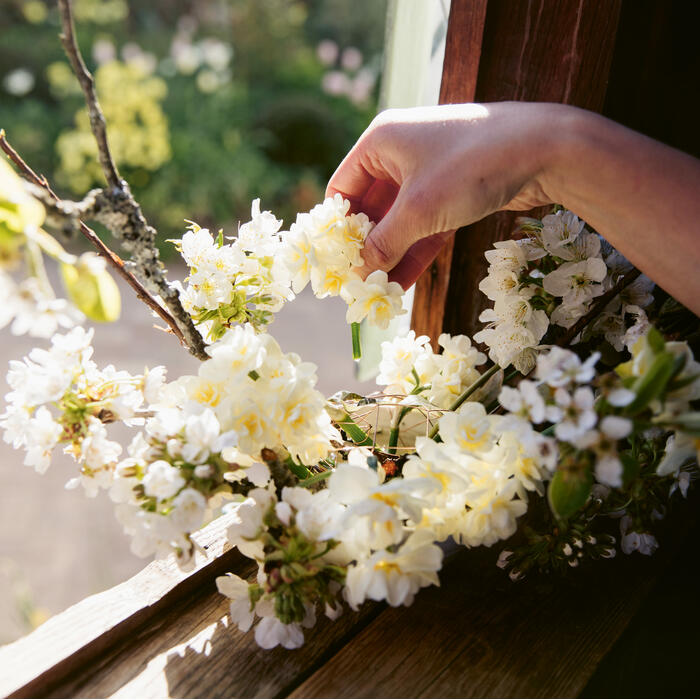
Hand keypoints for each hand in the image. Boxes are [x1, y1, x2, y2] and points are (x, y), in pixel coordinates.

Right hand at [326, 102, 565, 287]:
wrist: (546, 148)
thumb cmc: (471, 167)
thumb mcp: (419, 210)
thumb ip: (384, 243)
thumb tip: (359, 271)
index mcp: (380, 141)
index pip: (343, 189)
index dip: (337, 228)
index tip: (334, 264)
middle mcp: (400, 153)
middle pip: (370, 208)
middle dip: (366, 247)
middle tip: (357, 284)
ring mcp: (429, 172)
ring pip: (399, 221)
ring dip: (390, 255)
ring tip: (378, 292)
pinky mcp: (453, 191)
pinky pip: (424, 225)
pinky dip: (414, 252)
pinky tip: (402, 284)